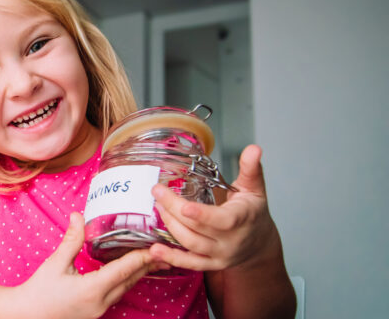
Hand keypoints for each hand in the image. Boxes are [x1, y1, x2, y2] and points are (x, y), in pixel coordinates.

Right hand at [12, 212, 168, 318]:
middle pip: (130, 281)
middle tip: (164, 251)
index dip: (141, 257)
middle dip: (147, 265)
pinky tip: (128, 272)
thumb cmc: (39, 291)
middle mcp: (100, 302)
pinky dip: (126, 281)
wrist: (25, 315)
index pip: (124, 270)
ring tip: (152, 260)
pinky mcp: (95, 312)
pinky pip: (116, 294)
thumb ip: (72, 240)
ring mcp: (98, 310)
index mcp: (92, 289)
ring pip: (125, 289)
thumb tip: (78, 215)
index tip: (155, 246)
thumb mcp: (56, 263)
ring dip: (138, 274)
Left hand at [149, 145, 281, 270]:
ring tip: (157, 207)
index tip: (183, 206)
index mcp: (242, 219)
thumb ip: (251, 168)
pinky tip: (154, 249)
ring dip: (170, 226)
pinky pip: (189, 263)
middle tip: (157, 192)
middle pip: (198, 228)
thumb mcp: (255, 188)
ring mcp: (220, 254)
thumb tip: (254, 148)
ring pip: (191, 244)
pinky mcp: (210, 264)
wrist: (259, 244)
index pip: (222, 220)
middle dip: (174, 210)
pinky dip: (171, 258)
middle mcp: (231, 240)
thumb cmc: (253, 212)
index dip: (202, 214)